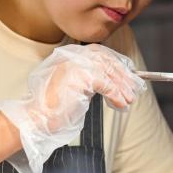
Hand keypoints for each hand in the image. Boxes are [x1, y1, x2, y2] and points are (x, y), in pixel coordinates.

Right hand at [0, 44, 145, 172]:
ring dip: (122, 87)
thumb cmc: (53, 109)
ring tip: (129, 100)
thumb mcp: (75, 88)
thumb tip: (115, 83)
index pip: (100, 53)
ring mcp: (76, 64)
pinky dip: (116, 95)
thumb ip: (91, 81)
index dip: (118, 64)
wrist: (37, 118)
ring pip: (109, 72)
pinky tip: (120, 104)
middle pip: (107, 60)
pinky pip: (106, 84)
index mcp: (70, 56)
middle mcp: (73, 56)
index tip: (130, 74)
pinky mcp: (80, 77)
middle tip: (135, 89)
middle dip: (124, 76)